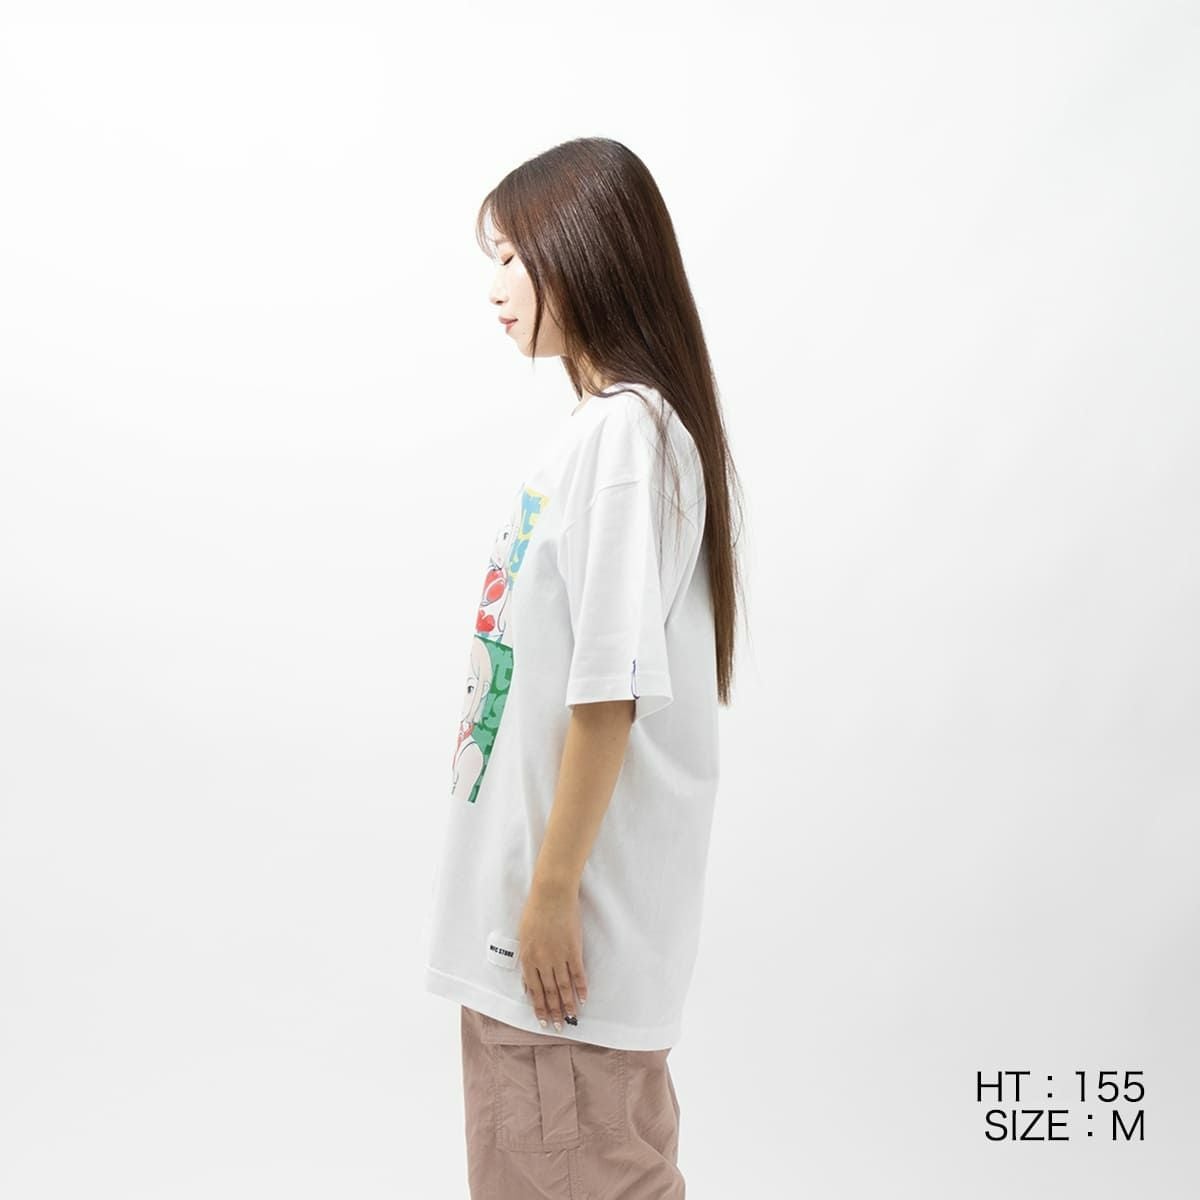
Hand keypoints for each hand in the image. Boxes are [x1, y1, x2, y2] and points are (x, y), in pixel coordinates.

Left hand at [517, 883, 588, 1029]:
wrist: (551, 894)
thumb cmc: (534, 911)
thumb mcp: (523, 936)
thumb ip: (526, 961)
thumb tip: (526, 983)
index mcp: (528, 958)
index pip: (534, 990)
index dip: (539, 1008)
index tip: (543, 1021)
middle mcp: (543, 961)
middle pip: (549, 992)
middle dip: (554, 1012)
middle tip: (559, 1027)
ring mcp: (559, 956)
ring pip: (564, 987)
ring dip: (568, 1004)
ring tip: (572, 1018)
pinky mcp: (574, 949)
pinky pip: (578, 973)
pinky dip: (581, 987)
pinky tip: (583, 998)